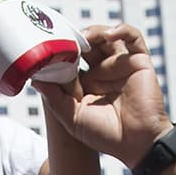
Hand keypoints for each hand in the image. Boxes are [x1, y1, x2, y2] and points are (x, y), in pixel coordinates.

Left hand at [34, 23, 170, 167]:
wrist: (137, 145)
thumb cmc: (107, 136)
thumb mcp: (73, 118)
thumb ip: (55, 99)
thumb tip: (35, 80)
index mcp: (90, 83)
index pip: (73, 59)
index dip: (63, 51)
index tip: (50, 48)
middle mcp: (106, 72)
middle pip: (89, 44)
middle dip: (77, 39)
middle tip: (66, 38)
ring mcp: (122, 66)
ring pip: (107, 36)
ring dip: (95, 32)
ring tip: (84, 38)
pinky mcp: (140, 62)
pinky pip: (133, 37)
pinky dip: (122, 29)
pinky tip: (109, 34)